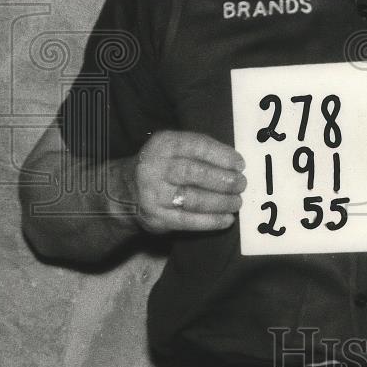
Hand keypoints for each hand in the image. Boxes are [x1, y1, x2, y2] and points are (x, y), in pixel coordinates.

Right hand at [128, 130, 245, 233]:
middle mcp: (155, 167)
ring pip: (192, 199)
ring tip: (237, 202)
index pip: (196, 146)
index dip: (221, 155)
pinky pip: (188, 221)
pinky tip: (226, 219)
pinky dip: (211, 221)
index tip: (240, 164)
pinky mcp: (156, 217)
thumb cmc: (164, 165)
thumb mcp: (175, 147)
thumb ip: (201, 150)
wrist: (125, 190)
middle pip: (194, 173)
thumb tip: (236, 165)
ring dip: (220, 202)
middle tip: (241, 185)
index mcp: (163, 145)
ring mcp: (153, 194)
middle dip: (223, 180)